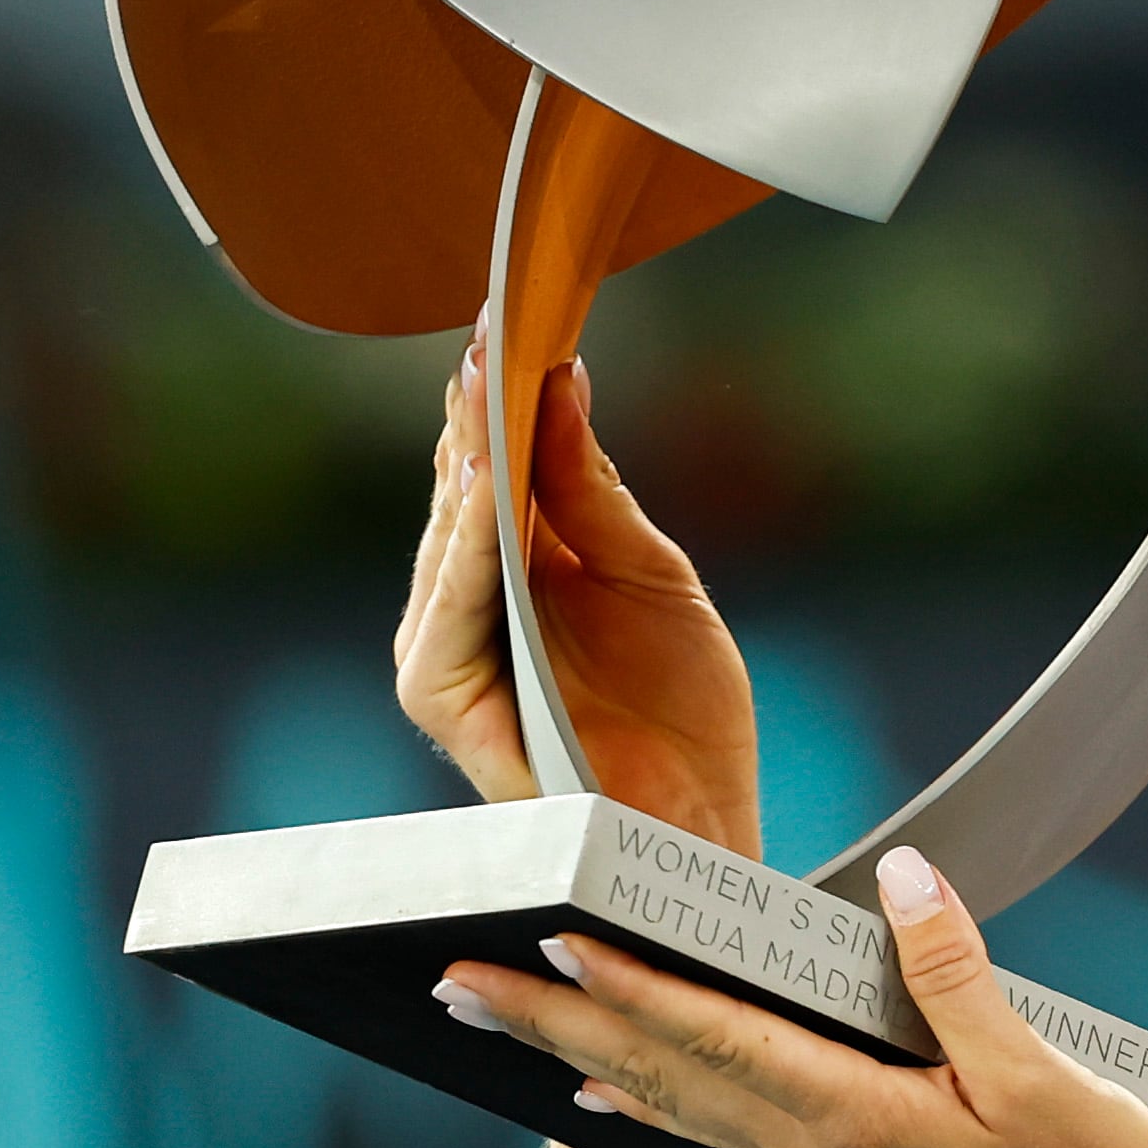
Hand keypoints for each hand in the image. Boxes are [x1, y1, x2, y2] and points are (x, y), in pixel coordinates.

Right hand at [398, 349, 760, 855]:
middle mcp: (468, 612)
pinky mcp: (449, 708)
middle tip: (492, 333)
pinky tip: (488, 486)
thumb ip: (596, 493)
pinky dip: (466, 547)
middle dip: (473, 414)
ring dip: (465, 464)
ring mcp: (450, 659)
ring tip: (482, 389)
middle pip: (459, 496)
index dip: (495, 398)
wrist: (703, 828)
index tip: (508, 320)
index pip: (489, 471)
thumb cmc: (682, 716)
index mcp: (513, 576)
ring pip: (444, 544)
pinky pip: (447, 617)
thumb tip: (562, 382)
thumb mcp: (653, 577)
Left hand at [443, 846, 1147, 1147]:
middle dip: (553, 1018)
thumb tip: (904, 880)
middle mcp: (804, 1135)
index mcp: (851, 1111)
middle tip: (455, 973)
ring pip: (660, 1090)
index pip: (719, 1039)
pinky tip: (584, 1080)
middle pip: (655, 1068)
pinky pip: (697, 1114)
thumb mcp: (1041, 1072)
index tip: (562, 945)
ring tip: (487, 1007)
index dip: (637, 990)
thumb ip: (959, 977)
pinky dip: (629, 1088)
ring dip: (567, 1046)